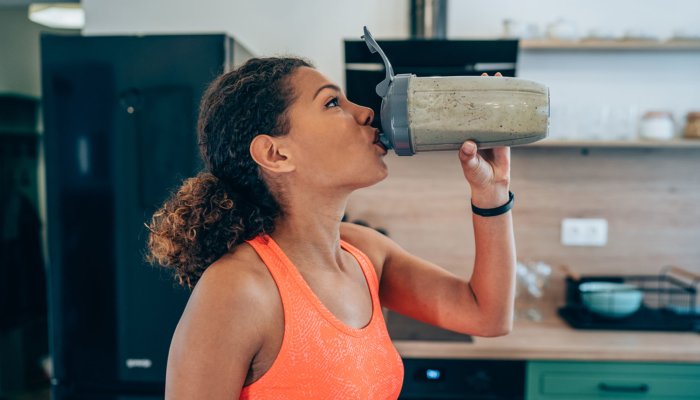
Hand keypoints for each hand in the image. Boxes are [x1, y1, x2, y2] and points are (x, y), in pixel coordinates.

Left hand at [457, 72, 510, 207]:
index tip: (468, 84)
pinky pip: (509, 122)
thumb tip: (467, 144)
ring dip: (499, 98)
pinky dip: (512, 112)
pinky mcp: (506, 138)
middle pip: (481, 108)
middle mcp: (479, 131)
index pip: (465, 113)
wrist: (492, 186)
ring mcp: (493, 133)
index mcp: (466, 135)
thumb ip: (467, 156)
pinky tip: (517, 100)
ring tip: (502, 81)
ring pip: (496, 113)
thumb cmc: (476, 176)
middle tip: (487, 76)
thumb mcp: (470, 166)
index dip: (467, 99)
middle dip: (485, 92)